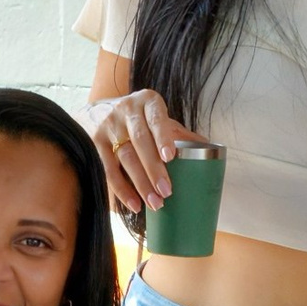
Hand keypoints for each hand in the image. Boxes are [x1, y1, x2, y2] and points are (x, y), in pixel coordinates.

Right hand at [88, 89, 198, 214]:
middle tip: (166, 192)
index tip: (170, 157)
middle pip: (140, 141)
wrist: (98, 111)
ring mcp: (108, 126)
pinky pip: (108, 169)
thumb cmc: (139, 118)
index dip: (162, 137)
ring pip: (124, 157)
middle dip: (153, 168)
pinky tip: (134, 204)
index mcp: (147, 101)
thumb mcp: (157, 117)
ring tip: (155, 203)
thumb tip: (212, 149)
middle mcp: (126, 110)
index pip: (156, 118)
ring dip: (140, 183)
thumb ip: (180, 133)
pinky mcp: (95, 143)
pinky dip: (122, 189)